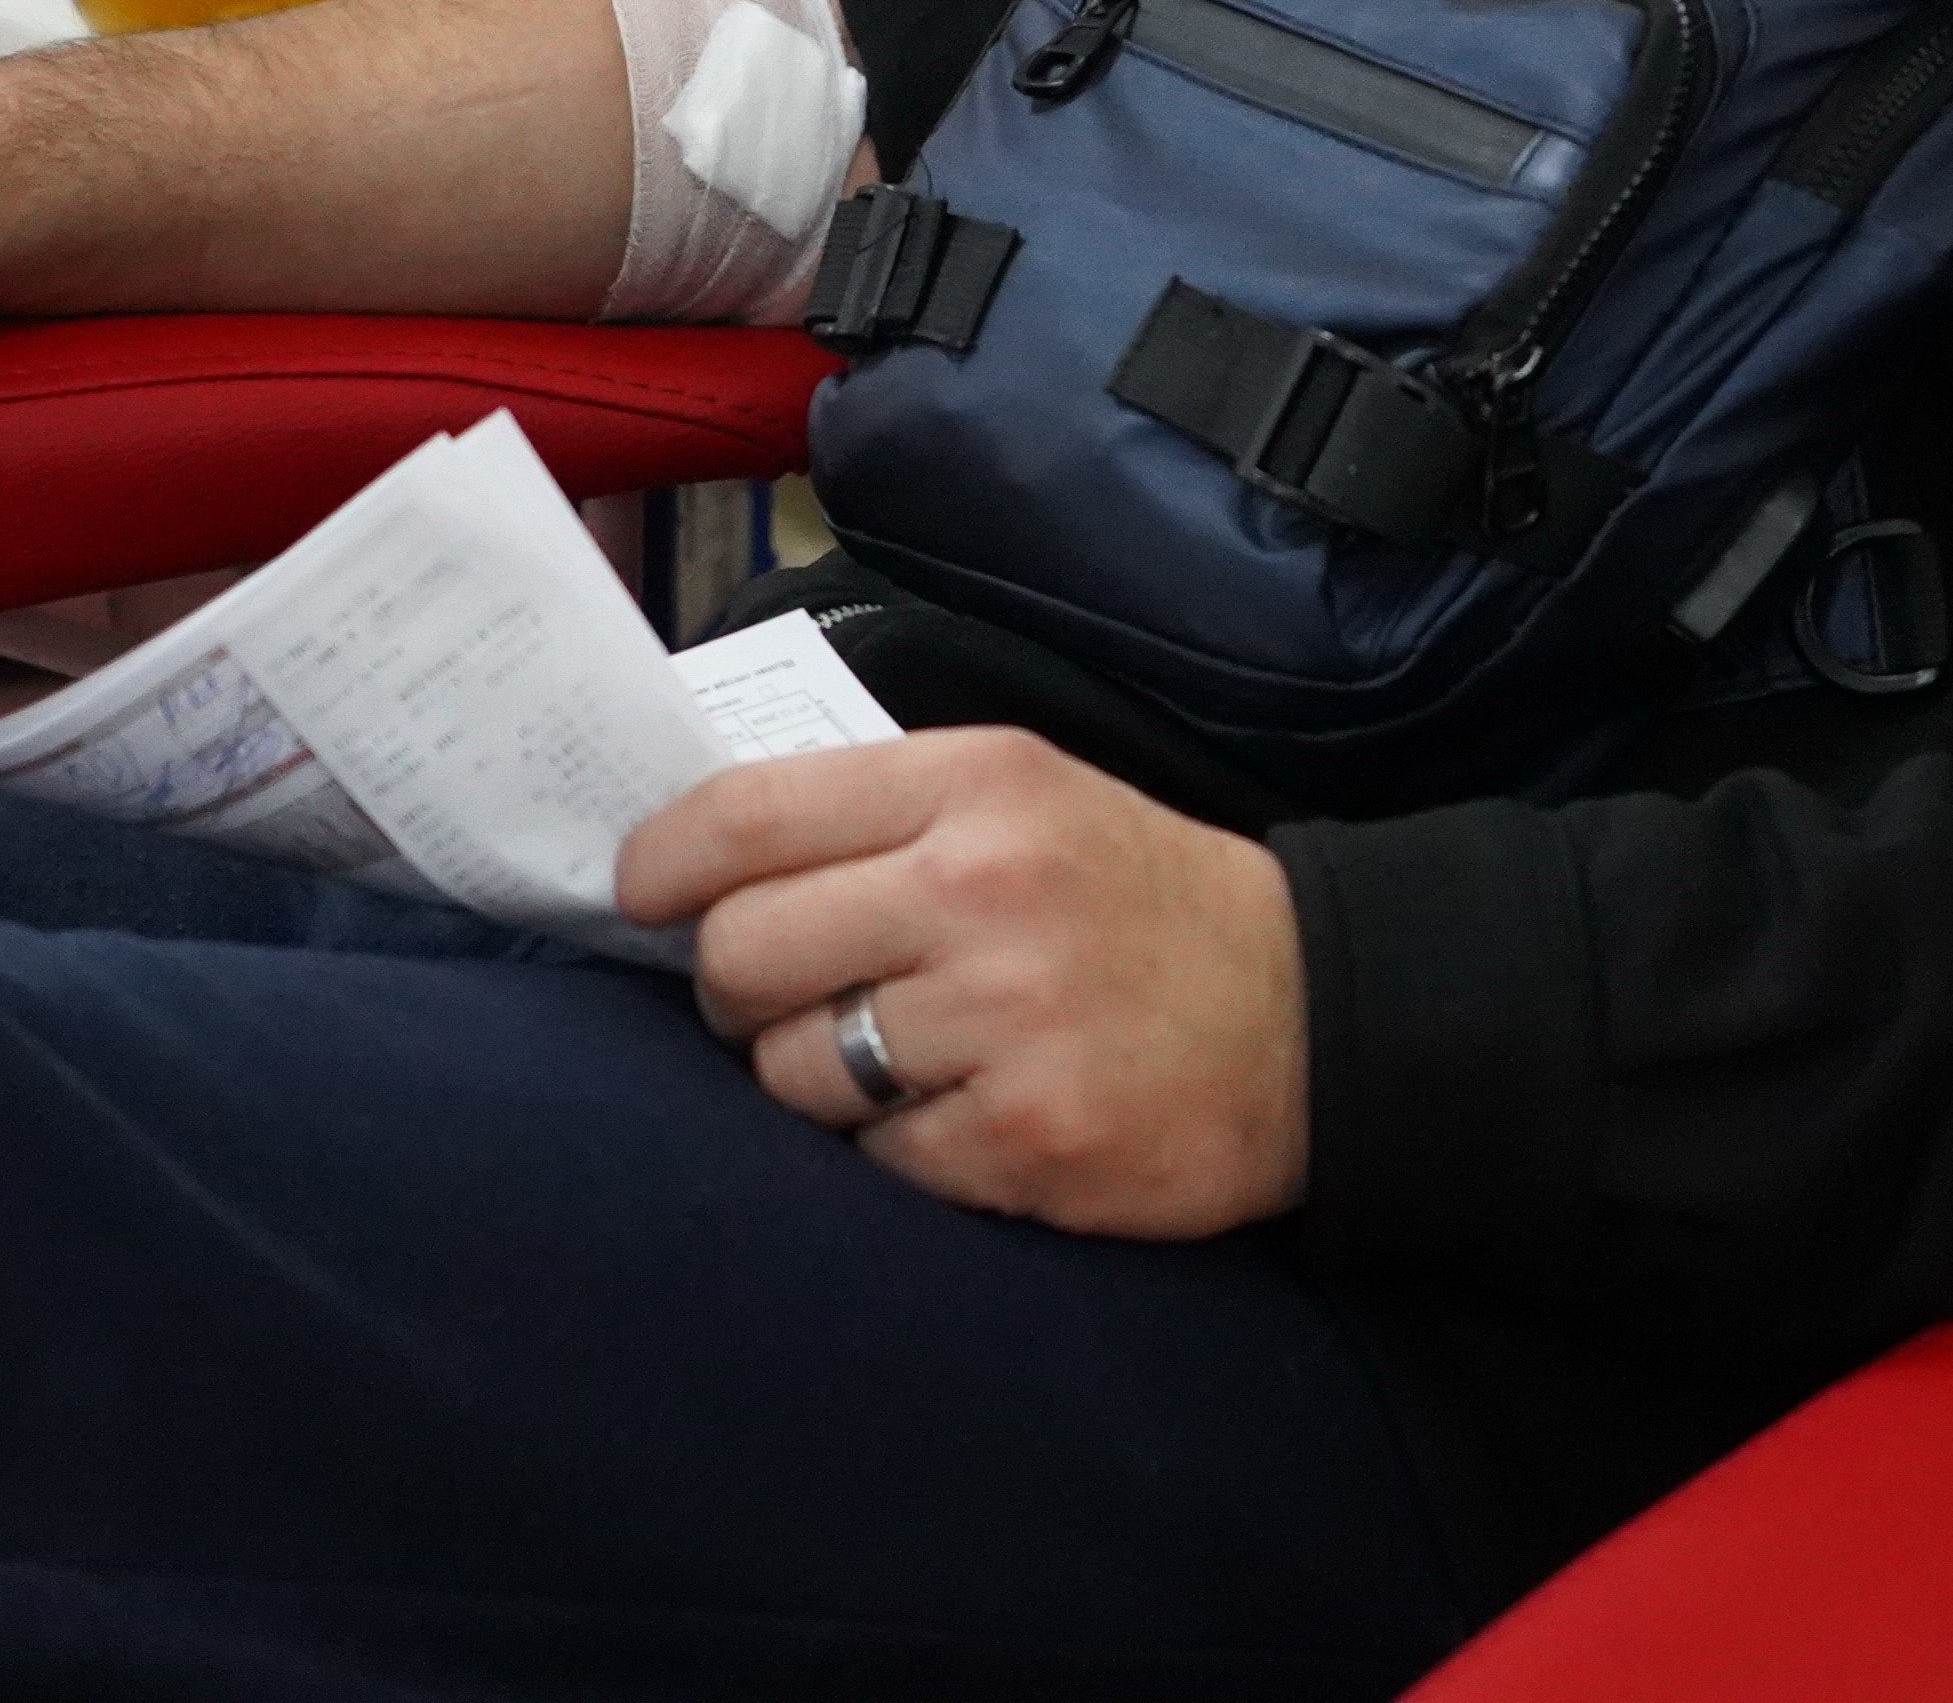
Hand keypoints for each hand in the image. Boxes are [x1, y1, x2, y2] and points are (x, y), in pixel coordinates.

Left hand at [625, 729, 1308, 1235]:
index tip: (642, 893)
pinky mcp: (1025, 1141)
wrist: (1310, 1016)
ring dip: (817, 1080)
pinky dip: (896, 1153)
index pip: (747, 814)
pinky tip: (964, 1116)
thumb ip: (878, 814)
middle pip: (742, 954)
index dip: (663, 862)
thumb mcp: (1028, 799)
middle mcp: (984, 892)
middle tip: (792, 997)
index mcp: (978, 787)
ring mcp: (1006, 1022)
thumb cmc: (1138, 901)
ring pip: (791, 1073)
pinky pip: (873, 1165)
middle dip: (740, 990)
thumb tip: (694, 860)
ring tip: (895, 1063)